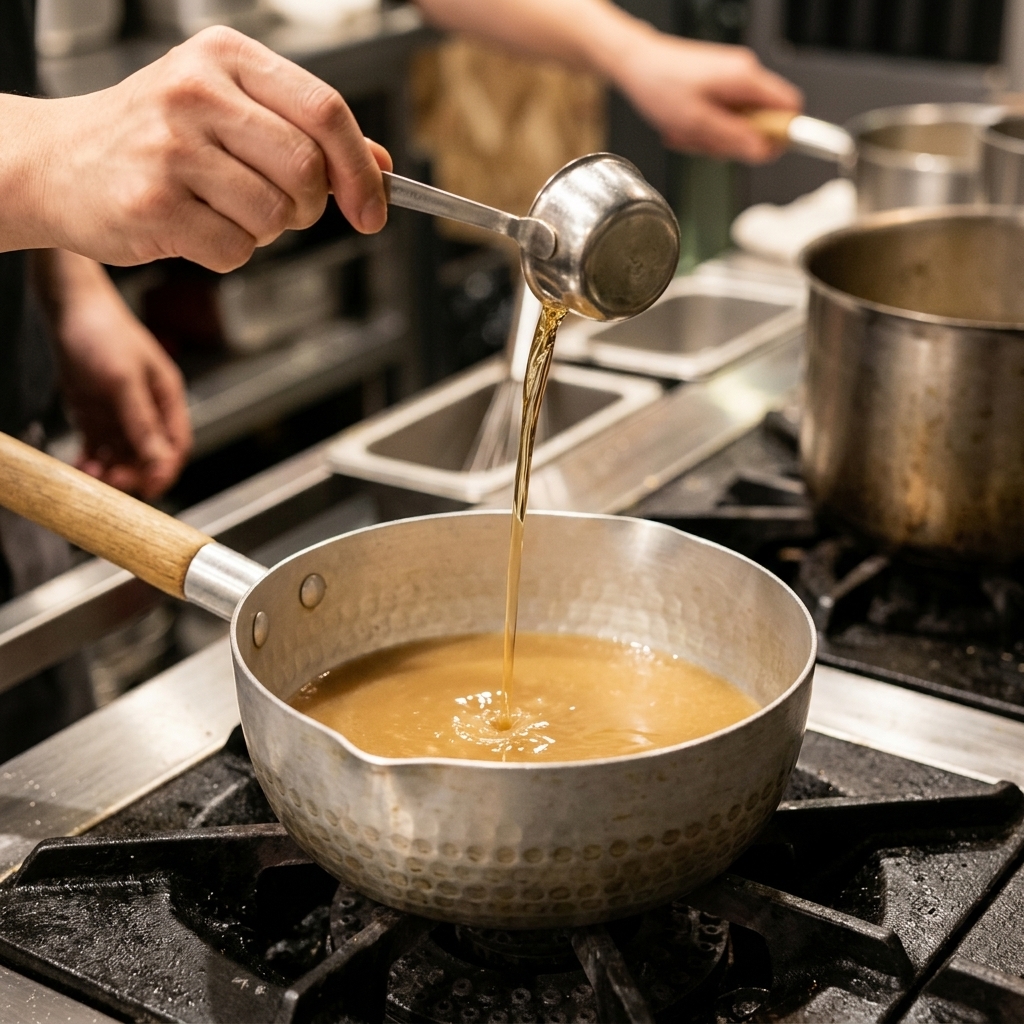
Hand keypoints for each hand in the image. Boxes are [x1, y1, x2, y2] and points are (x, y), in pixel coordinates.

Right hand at [3, 26, 391, 271]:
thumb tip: (381, 163)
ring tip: (222, 208)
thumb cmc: (153, 135)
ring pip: (275, 217)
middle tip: (281, 208)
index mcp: (226, 58)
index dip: (362, 169)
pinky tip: (194, 226)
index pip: (326, 111)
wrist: (56, 161)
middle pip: (308, 170)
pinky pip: (236, 251)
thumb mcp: (229, 108)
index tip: (373, 209)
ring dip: (265, 231)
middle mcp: (196, 92)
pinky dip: (228, 252)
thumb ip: (305, 131)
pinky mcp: (152, 204)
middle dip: (309, 207)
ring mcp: (170, 148)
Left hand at [37, 252, 191, 498]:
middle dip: (132, 472)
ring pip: (121, 455)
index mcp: (167, 399)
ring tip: (90, 474)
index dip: (165, 470)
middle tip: (111, 483)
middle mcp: (147, 409)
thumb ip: (142, 421)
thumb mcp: (124, 380)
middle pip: (148, 455)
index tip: (149, 489)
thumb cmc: (103, 332)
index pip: (175, 446)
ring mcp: (120, 412)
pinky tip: (79, 467)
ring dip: (109, 470)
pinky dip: (90, 460)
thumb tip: (160, 460)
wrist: (67, 306)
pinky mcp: (95, 413)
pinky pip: (97, 447)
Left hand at [614, 32, 802, 162]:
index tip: (758, 150)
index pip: (791, 109)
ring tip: (689, 131)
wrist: (636, 64)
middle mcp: (745, 74)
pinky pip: (723, 118)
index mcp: (746, 78)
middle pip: (763, 122)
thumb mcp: (697, 123)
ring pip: (740, 124)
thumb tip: (764, 152)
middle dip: (735, 140)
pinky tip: (686, 125)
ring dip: (714, 137)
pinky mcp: (719, 86)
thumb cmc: (660, 85)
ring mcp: (732, 80)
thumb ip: (734, 138)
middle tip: (707, 140)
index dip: (781, 135)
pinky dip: (705, 128)